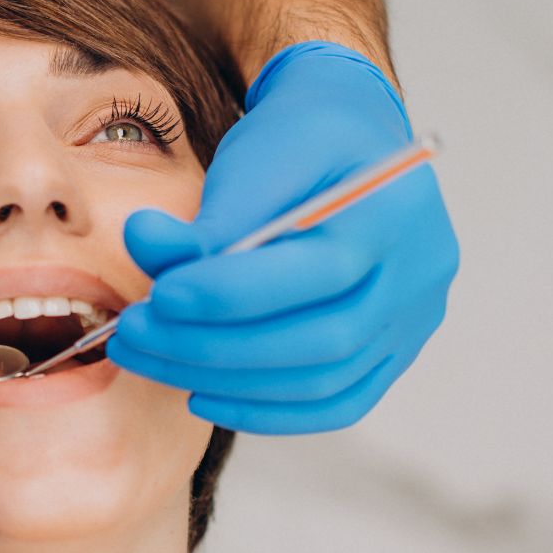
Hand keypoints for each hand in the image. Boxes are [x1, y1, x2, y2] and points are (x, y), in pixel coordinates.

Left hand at [110, 41, 457, 434]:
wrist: (349, 142)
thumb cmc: (301, 142)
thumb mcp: (257, 156)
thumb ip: (208, 214)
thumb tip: (143, 243)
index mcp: (394, 211)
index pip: (318, 271)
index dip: (231, 293)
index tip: (158, 295)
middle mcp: (418, 275)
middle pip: (322, 340)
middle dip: (214, 346)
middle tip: (134, 336)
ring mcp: (412, 322)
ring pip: (323, 382)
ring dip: (224, 382)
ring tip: (149, 358)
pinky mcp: (393, 355)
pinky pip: (334, 404)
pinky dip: (265, 411)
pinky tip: (202, 394)